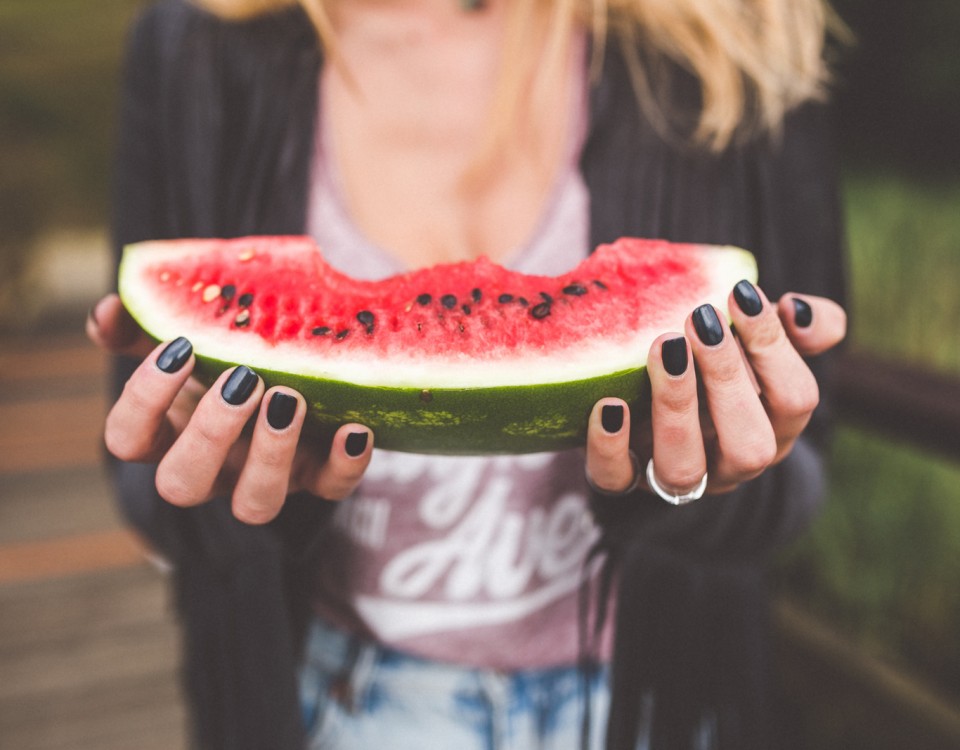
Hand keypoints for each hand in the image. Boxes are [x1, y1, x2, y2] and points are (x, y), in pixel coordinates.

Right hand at [87, 294, 372, 523]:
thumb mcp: (188, 339)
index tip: (180, 348)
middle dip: (209, 433)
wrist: (298, 368)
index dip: (144, 400)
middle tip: (243, 379)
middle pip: (183, 484)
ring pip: (255, 505)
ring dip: (272, 455)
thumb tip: (106, 310)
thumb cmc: (227, 357)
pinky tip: (354, 427)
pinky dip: (345, 464)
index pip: (126, 440)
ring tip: (290, 398)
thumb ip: (143, 325)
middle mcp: (213, 469)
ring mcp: (267, 480)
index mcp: (169, 433)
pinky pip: (332, 490)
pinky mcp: (320, 479)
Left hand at [585, 282, 845, 498]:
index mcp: (774, 427)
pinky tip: (609, 403)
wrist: (656, 397)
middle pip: (749, 447)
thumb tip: (796, 309)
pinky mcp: (623, 478)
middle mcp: (730, 462)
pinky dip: (609, 446)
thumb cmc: (720, 360)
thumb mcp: (762, 339)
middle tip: (701, 320)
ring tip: (665, 348)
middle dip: (727, 379)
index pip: (795, 400)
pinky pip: (614, 479)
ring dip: (676, 407)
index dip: (773, 348)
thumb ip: (804, 323)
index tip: (740, 294)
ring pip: (684, 469)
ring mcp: (676, 476)